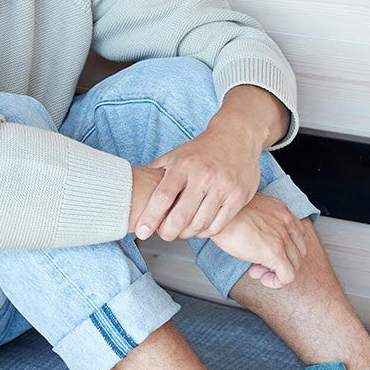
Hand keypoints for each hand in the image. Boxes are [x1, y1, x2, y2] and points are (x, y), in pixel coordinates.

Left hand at [134, 84, 289, 242]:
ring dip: (187, 234)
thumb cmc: (202, 149)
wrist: (237, 135)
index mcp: (184, 164)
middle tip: (163, 234)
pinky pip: (218, 225)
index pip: (163, 196)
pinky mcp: (239, 196)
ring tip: (181, 231)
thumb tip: (130, 183)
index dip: (150, 217)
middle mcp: (204, 175)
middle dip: (167, 232)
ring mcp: (224, 186)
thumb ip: (156, 171)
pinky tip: (199, 227)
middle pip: (181, 216)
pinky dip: (204, 232)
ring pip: (200, 224)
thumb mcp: (177, 154)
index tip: (141, 232)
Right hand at [210, 193, 307, 288]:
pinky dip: (276, 282)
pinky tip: (262, 278)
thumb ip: (260, 222)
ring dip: (276, 272)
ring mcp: (283, 238)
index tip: (265, 251)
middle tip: (259, 264)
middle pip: (298, 251)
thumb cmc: (225, 212)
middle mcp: (286, 223)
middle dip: (280, 261)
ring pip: (295, 265)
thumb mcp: (250, 212)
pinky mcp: (275, 252)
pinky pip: (287, 276)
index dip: (283, 248)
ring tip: (257, 270)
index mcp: (281, 211)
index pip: (297, 235)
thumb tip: (257, 241)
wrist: (216, 215)